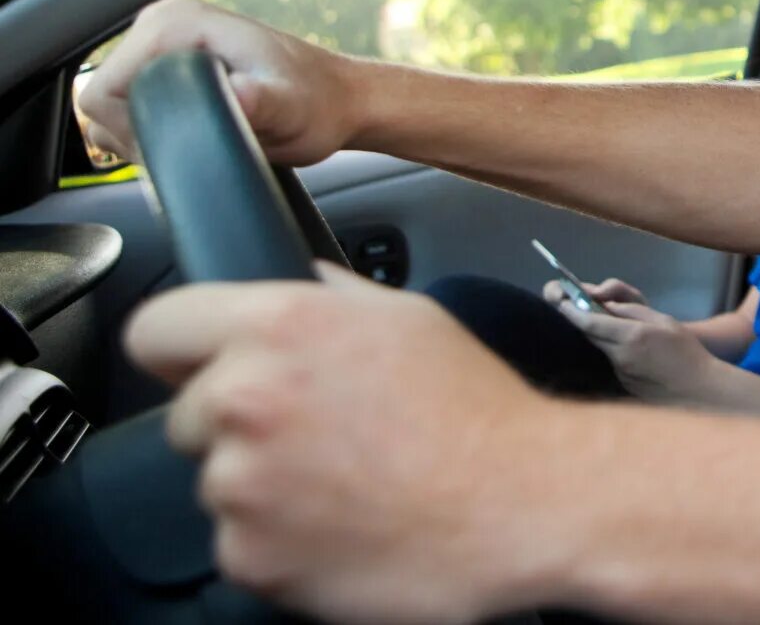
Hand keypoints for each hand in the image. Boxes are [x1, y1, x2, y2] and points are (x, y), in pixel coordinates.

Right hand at [78, 0, 357, 166]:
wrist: (338, 101)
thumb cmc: (318, 104)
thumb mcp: (291, 110)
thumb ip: (261, 103)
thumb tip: (239, 95)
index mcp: (175, 22)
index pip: (103, 91)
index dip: (132, 130)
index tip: (180, 140)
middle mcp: (161, 23)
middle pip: (102, 101)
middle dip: (137, 135)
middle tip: (197, 141)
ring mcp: (161, 44)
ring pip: (111, 110)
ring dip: (144, 135)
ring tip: (201, 136)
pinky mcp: (165, 65)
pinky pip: (128, 108)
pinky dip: (149, 131)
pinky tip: (193, 134)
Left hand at [125, 263, 570, 623]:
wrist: (524, 502)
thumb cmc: (478, 411)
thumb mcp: (410, 318)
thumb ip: (331, 298)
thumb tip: (299, 284)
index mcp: (279, 326)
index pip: (154, 329)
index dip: (181, 351)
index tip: (198, 369)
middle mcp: (246, 399)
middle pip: (187, 416)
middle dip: (237, 426)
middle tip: (316, 435)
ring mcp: (242, 484)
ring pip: (218, 483)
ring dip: (264, 487)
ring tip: (346, 483)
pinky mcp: (249, 556)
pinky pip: (242, 544)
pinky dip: (282, 542)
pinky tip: (345, 524)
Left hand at [547, 281, 718, 404]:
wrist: (698, 387)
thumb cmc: (685, 350)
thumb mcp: (663, 320)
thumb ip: (632, 312)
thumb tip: (606, 306)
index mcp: (632, 336)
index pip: (590, 323)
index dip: (571, 312)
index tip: (560, 302)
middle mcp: (622, 356)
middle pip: (590, 335)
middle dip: (581, 321)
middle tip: (575, 307)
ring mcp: (621, 373)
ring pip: (601, 349)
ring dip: (601, 337)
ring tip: (619, 329)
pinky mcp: (623, 384)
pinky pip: (612, 362)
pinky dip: (614, 352)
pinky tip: (634, 353)